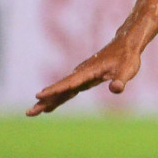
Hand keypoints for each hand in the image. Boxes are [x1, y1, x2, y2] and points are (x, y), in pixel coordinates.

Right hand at [27, 35, 143, 115]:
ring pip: (61, 90)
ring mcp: (81, 76)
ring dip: (47, 100)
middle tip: (29, 112)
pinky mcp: (83, 78)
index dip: (55, 90)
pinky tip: (50, 106)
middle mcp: (81, 73)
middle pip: (60, 88)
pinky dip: (58, 98)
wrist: (125, 45)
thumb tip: (116, 89)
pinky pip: (67, 90)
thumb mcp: (128, 69)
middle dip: (44, 100)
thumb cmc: (127, 57)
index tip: (39, 95)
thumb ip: (121, 80)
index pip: (70, 83)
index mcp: (89, 72)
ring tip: (34, 111)